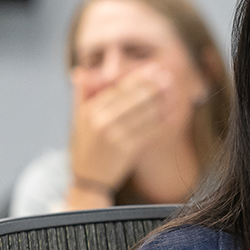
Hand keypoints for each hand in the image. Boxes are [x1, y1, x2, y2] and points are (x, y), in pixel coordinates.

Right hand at [69, 63, 173, 192]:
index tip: (153, 69)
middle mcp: (102, 121)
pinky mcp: (128, 150)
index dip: (138, 78)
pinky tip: (172, 113)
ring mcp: (116, 137)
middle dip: (152, 86)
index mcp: (90, 110)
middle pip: (134, 98)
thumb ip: (81, 93)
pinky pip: (150, 131)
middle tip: (168, 77)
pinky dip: (163, 121)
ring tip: (173, 92)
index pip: (119, 88)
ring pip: (145, 114)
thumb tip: (79, 71)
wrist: (88, 180)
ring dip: (161, 101)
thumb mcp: (76, 119)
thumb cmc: (85, 146)